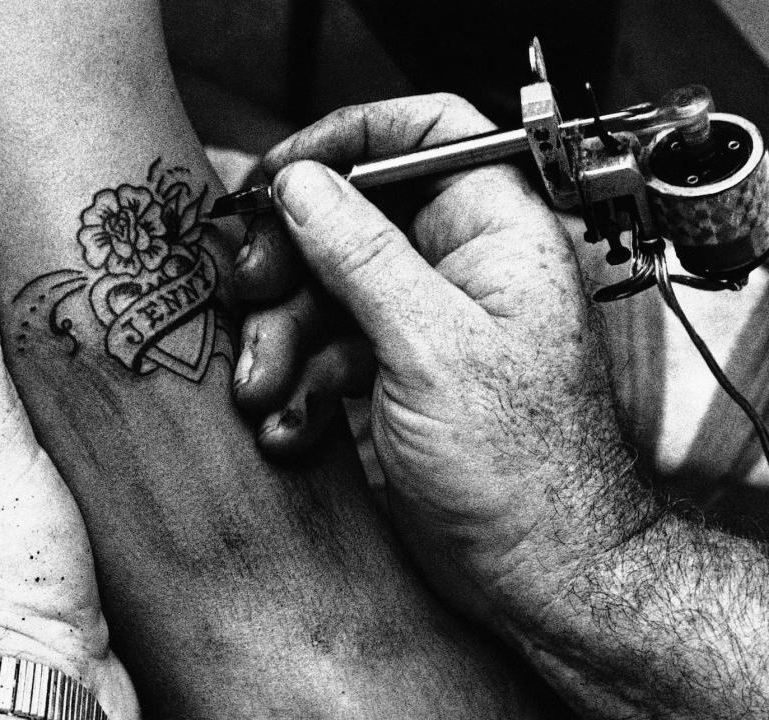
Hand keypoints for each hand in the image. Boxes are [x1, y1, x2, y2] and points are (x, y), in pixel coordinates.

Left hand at [0, 204, 137, 718]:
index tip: (25, 291)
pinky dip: (87, 479)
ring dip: (66, 433)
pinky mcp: (40, 572)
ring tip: (116, 391)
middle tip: (89, 340)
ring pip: (29, 461)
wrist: (44, 695)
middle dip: (30, 383)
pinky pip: (62, 503)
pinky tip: (125, 459)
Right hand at [234, 95, 625, 612]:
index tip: (278, 174)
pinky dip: (303, 382)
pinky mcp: (395, 370)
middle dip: (292, 259)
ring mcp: (423, 319)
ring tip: (262, 389)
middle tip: (248, 290)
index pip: (421, 135)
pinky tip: (292, 426)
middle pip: (353, 216)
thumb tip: (303, 182)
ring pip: (328, 288)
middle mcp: (458, 264)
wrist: (534, 571)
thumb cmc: (520, 465)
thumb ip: (362, 254)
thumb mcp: (431, 346)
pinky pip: (330, 348)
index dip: (344, 141)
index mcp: (494, 230)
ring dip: (284, 337)